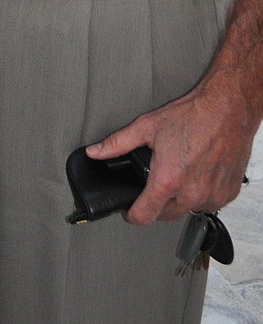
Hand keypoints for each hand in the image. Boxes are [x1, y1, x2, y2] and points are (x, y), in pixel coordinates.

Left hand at [87, 70, 252, 224]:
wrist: (227, 108)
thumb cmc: (192, 115)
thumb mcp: (147, 126)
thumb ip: (117, 143)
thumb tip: (95, 152)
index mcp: (168, 179)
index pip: (144, 216)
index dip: (132, 215)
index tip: (130, 210)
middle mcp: (191, 192)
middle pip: (166, 215)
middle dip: (156, 203)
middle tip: (155, 181)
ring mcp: (212, 195)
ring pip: (188, 209)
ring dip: (180, 198)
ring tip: (179, 173)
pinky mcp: (228, 193)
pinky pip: (209, 203)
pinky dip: (201, 194)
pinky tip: (198, 173)